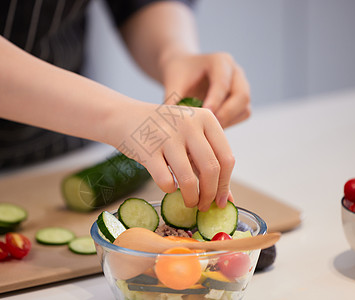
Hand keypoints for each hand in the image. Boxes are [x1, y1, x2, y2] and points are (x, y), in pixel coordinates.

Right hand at [109, 101, 234, 210]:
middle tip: (204, 206)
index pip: (226, 158)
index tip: (222, 202)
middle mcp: (189, 124)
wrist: (127, 117)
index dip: (226, 184)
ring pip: (188, 179)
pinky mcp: (147, 150)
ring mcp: (167, 136)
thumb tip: (227, 199)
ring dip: (191, 198)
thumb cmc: (165, 131)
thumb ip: (208, 162)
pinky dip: (169, 190)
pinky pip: (165, 181)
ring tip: (189, 203)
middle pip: (211, 169)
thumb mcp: (191, 137)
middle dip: (210, 195)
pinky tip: (169, 187)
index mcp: (206, 118)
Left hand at [162, 52, 250, 128]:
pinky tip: (211, 127)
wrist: (184, 72)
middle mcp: (236, 72)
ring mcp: (242, 86)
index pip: (222, 83)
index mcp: (220, 61)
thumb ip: (173, 100)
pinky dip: (229, 124)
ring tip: (206, 129)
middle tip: (207, 127)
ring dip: (228, 122)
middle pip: (242, 96)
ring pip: (245, 109)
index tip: (205, 115)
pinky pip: (242, 115)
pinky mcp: (241, 101)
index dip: (215, 101)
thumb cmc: (179, 75)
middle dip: (225, 114)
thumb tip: (173, 123)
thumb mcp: (172, 84)